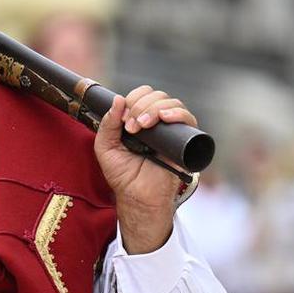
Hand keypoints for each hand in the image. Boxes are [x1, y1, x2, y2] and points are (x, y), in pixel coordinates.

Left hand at [94, 87, 196, 253]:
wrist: (137, 196)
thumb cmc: (122, 175)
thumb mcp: (105, 147)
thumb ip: (107, 124)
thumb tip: (118, 99)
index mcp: (139, 119)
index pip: (141, 95)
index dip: (133, 100)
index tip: (123, 120)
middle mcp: (157, 122)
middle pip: (157, 95)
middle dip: (141, 105)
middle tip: (131, 127)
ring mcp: (171, 130)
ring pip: (171, 103)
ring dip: (154, 109)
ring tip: (142, 126)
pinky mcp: (184, 141)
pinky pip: (188, 118)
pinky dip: (177, 113)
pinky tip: (164, 119)